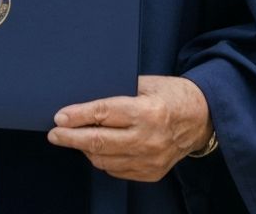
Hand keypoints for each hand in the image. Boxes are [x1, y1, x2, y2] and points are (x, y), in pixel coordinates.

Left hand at [48, 75, 211, 181]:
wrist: (201, 118)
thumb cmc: (171, 94)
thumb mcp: (146, 83)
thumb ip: (118, 91)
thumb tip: (85, 99)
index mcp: (147, 112)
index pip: (104, 114)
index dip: (78, 116)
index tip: (59, 117)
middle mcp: (149, 139)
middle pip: (99, 142)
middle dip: (71, 138)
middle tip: (54, 134)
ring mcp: (151, 159)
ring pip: (105, 159)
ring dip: (85, 149)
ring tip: (73, 138)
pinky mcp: (152, 173)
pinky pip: (117, 170)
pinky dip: (103, 159)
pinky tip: (97, 148)